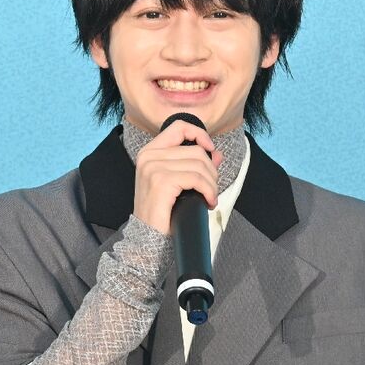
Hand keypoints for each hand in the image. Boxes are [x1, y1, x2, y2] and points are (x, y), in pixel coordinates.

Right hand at [131, 120, 223, 234]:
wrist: (148, 237)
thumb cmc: (163, 212)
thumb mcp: (179, 184)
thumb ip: (195, 165)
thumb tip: (217, 154)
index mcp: (150, 152)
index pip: (179, 127)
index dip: (199, 134)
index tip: (210, 150)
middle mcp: (149, 156)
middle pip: (196, 150)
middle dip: (211, 171)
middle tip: (210, 190)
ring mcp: (153, 168)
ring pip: (199, 165)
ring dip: (212, 184)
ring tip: (209, 198)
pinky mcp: (161, 182)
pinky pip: (196, 179)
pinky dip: (208, 191)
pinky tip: (208, 202)